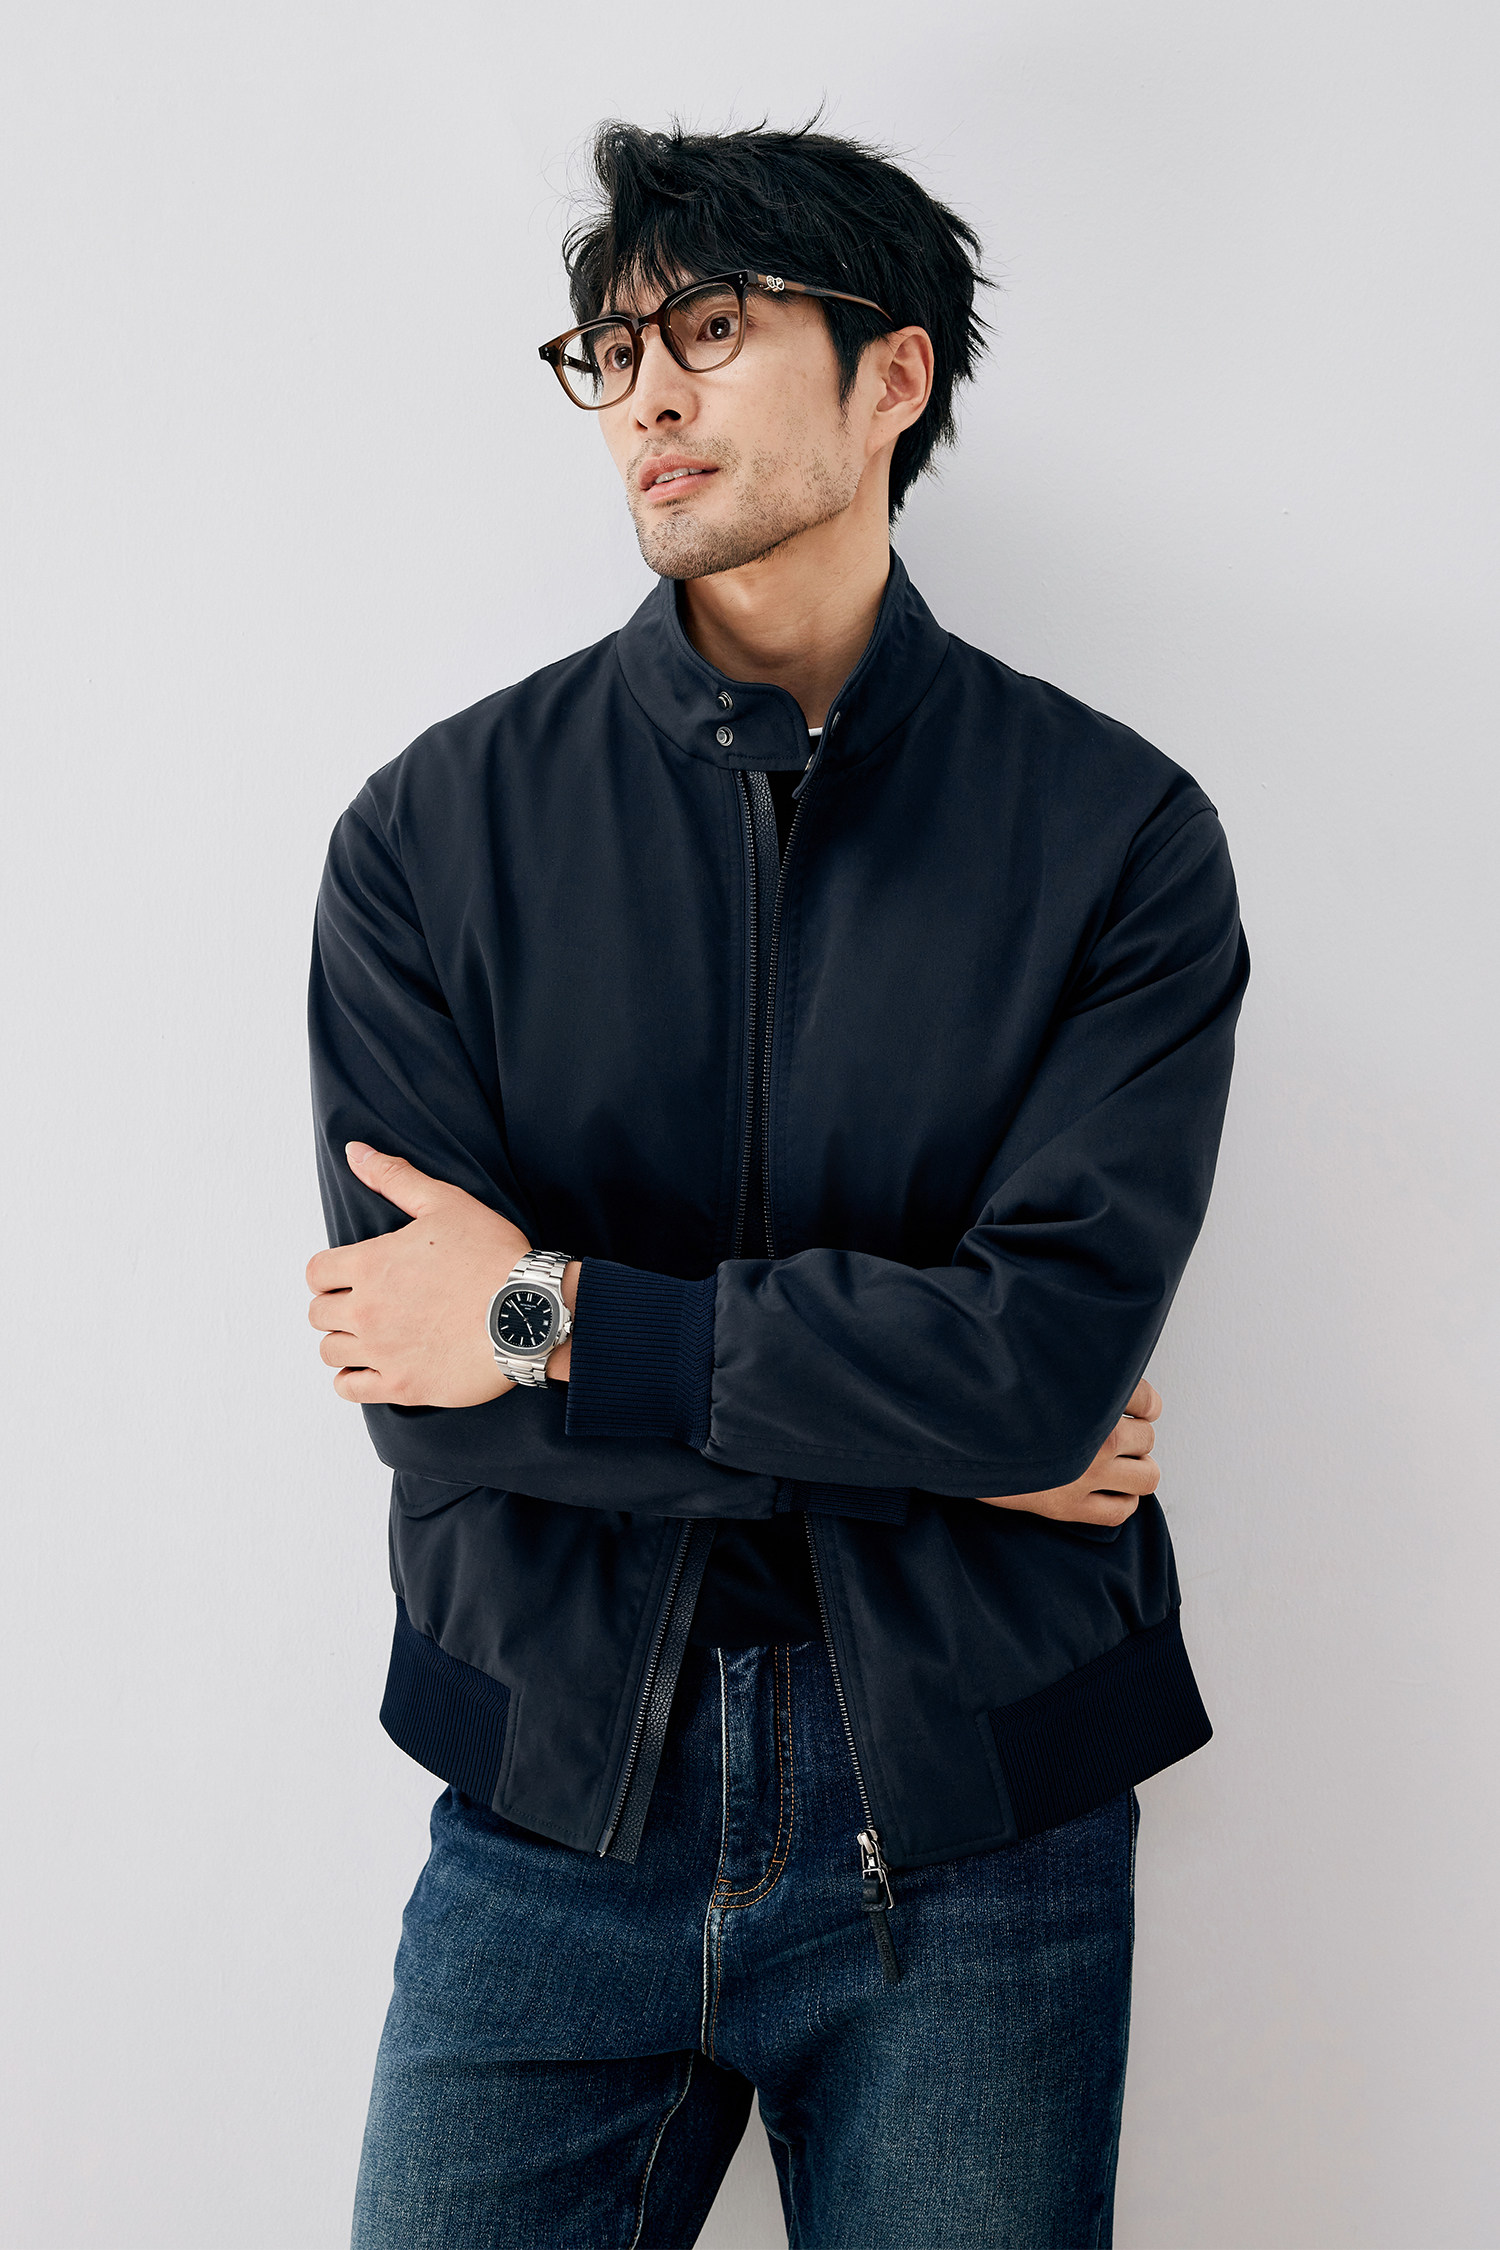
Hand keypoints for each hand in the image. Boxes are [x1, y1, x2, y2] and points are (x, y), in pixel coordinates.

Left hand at [305, 1142, 571, 1407]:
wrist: (532, 1313)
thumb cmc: (494, 1256)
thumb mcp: (446, 1203)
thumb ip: (394, 1177)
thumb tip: (355, 1152)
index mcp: (372, 1264)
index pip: (316, 1272)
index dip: (329, 1271)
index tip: (351, 1274)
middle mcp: (367, 1309)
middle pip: (318, 1313)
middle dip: (336, 1304)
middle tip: (366, 1302)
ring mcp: (382, 1351)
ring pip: (330, 1351)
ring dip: (343, 1341)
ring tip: (370, 1334)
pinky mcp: (401, 1385)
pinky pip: (350, 1388)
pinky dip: (352, 1379)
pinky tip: (371, 1367)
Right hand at [975, 1378, 1161, 1526]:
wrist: (956, 1439)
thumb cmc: (994, 1403)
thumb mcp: (1034, 1374)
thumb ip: (1073, 1371)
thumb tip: (1112, 1372)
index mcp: (1087, 1399)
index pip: (1146, 1398)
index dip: (1145, 1402)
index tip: (1135, 1405)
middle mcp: (1094, 1440)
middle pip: (1148, 1437)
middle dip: (1136, 1433)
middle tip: (1115, 1431)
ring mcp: (1085, 1478)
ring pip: (1148, 1476)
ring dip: (1137, 1466)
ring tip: (1118, 1461)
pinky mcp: (1069, 1509)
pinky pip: (1122, 1510)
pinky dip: (1123, 1498)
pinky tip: (1108, 1487)